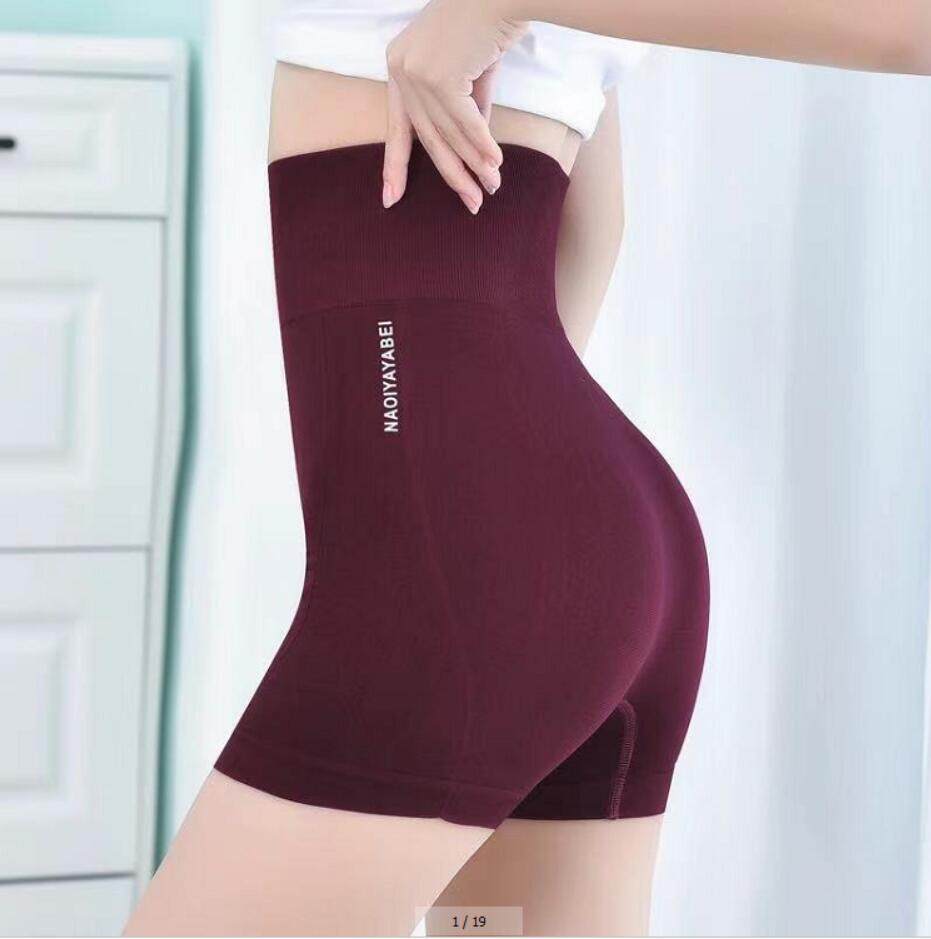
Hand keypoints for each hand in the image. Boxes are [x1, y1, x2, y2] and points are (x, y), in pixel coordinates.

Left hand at [382, 0, 527, 213]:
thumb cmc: (488, 25)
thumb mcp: (470, 74)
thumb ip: (466, 113)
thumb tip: (474, 155)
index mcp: (399, 64)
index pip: (397, 126)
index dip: (394, 166)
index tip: (390, 199)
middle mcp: (402, 68)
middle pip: (428, 136)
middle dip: (452, 174)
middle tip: (471, 203)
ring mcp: (417, 72)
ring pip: (448, 133)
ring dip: (474, 164)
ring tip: (490, 188)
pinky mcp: (440, 76)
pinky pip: (465, 122)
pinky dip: (483, 145)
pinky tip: (496, 164)